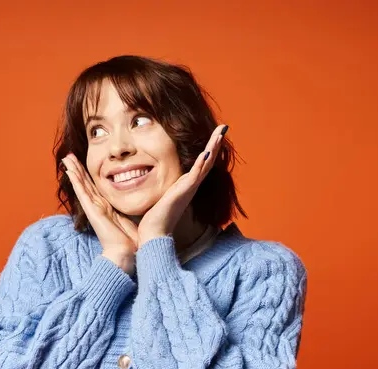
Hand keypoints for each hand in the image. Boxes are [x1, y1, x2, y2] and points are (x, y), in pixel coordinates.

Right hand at [62, 154, 137, 274]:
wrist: (127, 253)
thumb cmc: (133, 239)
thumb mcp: (133, 218)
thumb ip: (133, 208)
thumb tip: (142, 200)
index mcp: (107, 207)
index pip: (95, 187)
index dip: (88, 175)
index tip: (83, 163)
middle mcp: (98, 207)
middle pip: (85, 184)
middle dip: (78, 169)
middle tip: (69, 156)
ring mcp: (94, 208)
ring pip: (81, 185)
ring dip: (74, 171)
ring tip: (66, 159)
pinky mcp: (92, 211)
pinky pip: (82, 193)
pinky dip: (76, 181)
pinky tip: (69, 171)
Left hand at [137, 124, 227, 245]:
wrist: (154, 233)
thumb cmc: (155, 217)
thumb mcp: (162, 195)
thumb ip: (165, 186)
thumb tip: (158, 178)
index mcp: (186, 184)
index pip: (201, 162)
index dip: (209, 147)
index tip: (215, 133)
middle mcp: (191, 185)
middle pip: (208, 160)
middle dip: (216, 143)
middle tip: (223, 127)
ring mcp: (189, 188)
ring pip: (205, 164)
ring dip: (213, 148)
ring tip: (220, 133)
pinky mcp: (184, 192)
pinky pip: (194, 175)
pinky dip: (201, 164)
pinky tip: (206, 152)